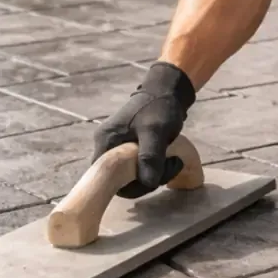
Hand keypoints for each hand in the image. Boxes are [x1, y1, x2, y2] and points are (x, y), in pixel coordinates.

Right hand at [93, 61, 196, 198]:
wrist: (165, 91)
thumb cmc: (158, 108)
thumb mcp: (156, 131)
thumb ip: (150, 156)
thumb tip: (148, 182)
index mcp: (106, 141)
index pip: (107, 179)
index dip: (130, 185)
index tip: (154, 176)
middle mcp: (105, 146)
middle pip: (119, 181)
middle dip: (146, 180)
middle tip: (170, 166)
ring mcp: (115, 148)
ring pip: (129, 177)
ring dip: (153, 175)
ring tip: (172, 161)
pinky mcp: (126, 150)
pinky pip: (135, 170)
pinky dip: (152, 170)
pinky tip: (167, 160)